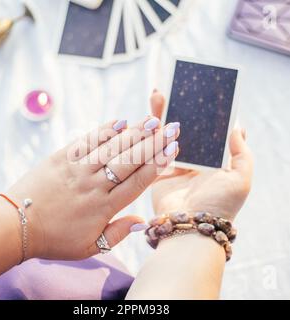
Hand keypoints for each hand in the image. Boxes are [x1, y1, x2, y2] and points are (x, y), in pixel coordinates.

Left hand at [2, 95, 179, 260]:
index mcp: (104, 207)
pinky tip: (120, 121)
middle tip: (171, 127)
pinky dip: (105, 130)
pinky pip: (87, 141)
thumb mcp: (89, 247)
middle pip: (130, 159)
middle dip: (154, 142)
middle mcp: (95, 185)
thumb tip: (142, 221)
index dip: (158, 163)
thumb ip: (117, 233)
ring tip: (152, 120)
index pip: (138, 181)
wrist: (14, 225)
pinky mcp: (62, 158)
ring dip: (134, 132)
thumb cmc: (54, 239)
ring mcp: (78, 169)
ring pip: (112, 147)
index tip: (173, 148)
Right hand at [150, 90, 252, 221]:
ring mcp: (173, 165)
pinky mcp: (156, 172)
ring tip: (157, 94)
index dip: (202, 111)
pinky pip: (151, 150)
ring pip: (167, 136)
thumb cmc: (219, 204)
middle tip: (172, 89)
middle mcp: (193, 161)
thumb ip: (242, 152)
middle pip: (185, 129)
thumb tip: (238, 126)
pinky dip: (149, 135)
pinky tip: (146, 118)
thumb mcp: (241, 178)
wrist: (190, 227)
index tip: (196, 93)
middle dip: (178, 108)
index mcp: (213, 160)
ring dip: (161, 116)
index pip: (207, 130)